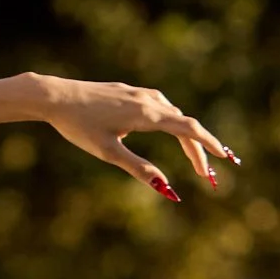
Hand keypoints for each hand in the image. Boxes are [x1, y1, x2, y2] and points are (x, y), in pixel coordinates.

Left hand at [35, 75, 236, 201]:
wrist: (55, 96)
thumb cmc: (79, 126)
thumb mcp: (108, 152)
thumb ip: (138, 169)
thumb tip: (166, 188)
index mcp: (147, 115)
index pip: (189, 130)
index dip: (209, 145)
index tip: (225, 158)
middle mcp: (148, 100)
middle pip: (183, 125)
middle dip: (198, 149)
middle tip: (205, 173)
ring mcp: (138, 93)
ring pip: (171, 113)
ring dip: (184, 134)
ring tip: (192, 154)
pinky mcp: (127, 90)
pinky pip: (158, 105)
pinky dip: (169, 119)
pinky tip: (165, 124)